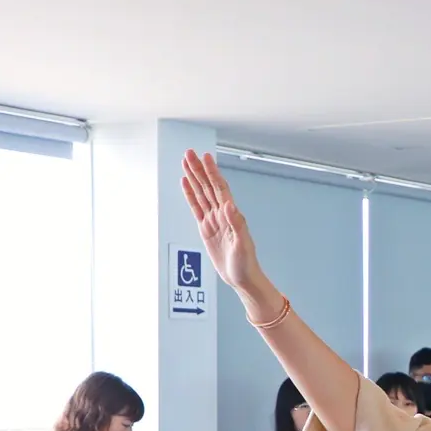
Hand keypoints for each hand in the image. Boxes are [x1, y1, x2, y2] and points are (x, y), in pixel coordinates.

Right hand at [181, 150, 266, 297]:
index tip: (205, 157)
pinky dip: (190, 195)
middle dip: (198, 169)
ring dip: (193, 177)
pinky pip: (196, 208)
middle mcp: (222, 214)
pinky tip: (186, 184)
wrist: (242, 278)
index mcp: (231, 215)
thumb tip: (229, 205)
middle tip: (189, 153)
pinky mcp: (206, 229)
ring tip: (185, 162)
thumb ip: (237, 223)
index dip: (212, 172)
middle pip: (207, 186)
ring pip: (201, 193)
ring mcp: (213, 220)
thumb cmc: (246, 263)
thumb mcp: (242, 244)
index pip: (219, 188)